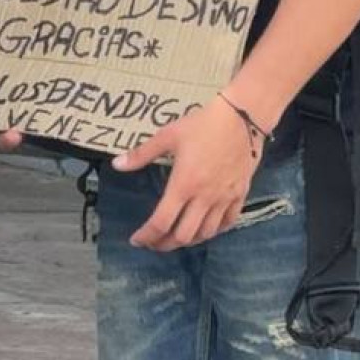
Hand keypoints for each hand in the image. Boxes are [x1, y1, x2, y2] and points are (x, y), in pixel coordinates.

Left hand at [112, 97, 261, 250]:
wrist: (242, 115)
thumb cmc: (203, 124)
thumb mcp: (169, 135)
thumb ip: (142, 153)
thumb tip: (117, 164)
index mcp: (184, 185)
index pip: (161, 223)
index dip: (146, 236)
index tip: (137, 239)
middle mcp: (204, 197)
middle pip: (183, 236)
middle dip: (164, 244)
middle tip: (154, 241)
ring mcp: (224, 198)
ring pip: (205, 233)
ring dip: (188, 240)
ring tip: (177, 235)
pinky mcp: (240, 194)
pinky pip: (228, 222)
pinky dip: (214, 230)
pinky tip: (206, 226)